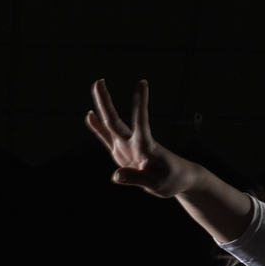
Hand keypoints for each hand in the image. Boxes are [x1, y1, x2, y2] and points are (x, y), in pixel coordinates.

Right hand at [86, 79, 192, 197]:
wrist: (175, 179)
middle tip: (98, 81)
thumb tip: (115, 175)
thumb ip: (136, 178)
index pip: (141, 122)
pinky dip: (98, 128)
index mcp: (145, 147)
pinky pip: (107, 138)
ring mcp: (126, 147)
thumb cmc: (169, 180)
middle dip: (106, 102)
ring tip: (96, 87)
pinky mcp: (122, 153)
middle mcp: (133, 143)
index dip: (140, 104)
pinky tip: (90, 116)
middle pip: (116, 121)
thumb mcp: (155, 184)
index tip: (142, 83)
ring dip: (102, 107)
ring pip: (111, 125)